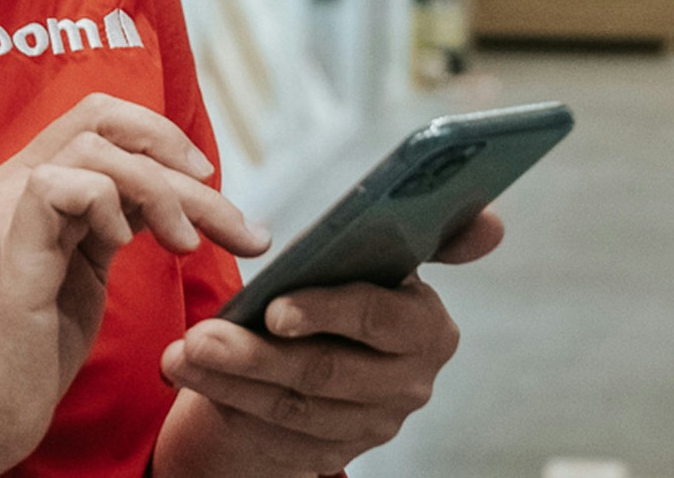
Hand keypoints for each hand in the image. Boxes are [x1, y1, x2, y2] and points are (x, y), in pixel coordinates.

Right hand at [0, 94, 271, 477]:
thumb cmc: (29, 350)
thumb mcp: (86, 269)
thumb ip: (115, 222)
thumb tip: (177, 196)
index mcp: (35, 185)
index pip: (102, 118)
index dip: (161, 137)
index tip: (207, 182)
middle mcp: (16, 183)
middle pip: (105, 119)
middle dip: (177, 158)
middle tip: (225, 214)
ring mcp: (9, 211)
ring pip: (95, 149)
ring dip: (160, 191)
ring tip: (184, 244)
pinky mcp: (11, 248)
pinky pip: (62, 186)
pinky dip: (108, 206)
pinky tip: (124, 246)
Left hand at [156, 209, 504, 477]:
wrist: (331, 353)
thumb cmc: (348, 288)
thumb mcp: (381, 255)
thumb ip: (436, 233)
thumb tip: (492, 222)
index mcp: (427, 327)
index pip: (379, 318)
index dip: (327, 313)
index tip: (275, 308)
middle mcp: (408, 383)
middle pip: (325, 372)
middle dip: (255, 353)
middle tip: (200, 332)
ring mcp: (371, 424)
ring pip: (291, 407)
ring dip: (228, 379)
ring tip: (181, 354)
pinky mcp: (334, 451)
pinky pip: (274, 434)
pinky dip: (227, 402)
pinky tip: (189, 375)